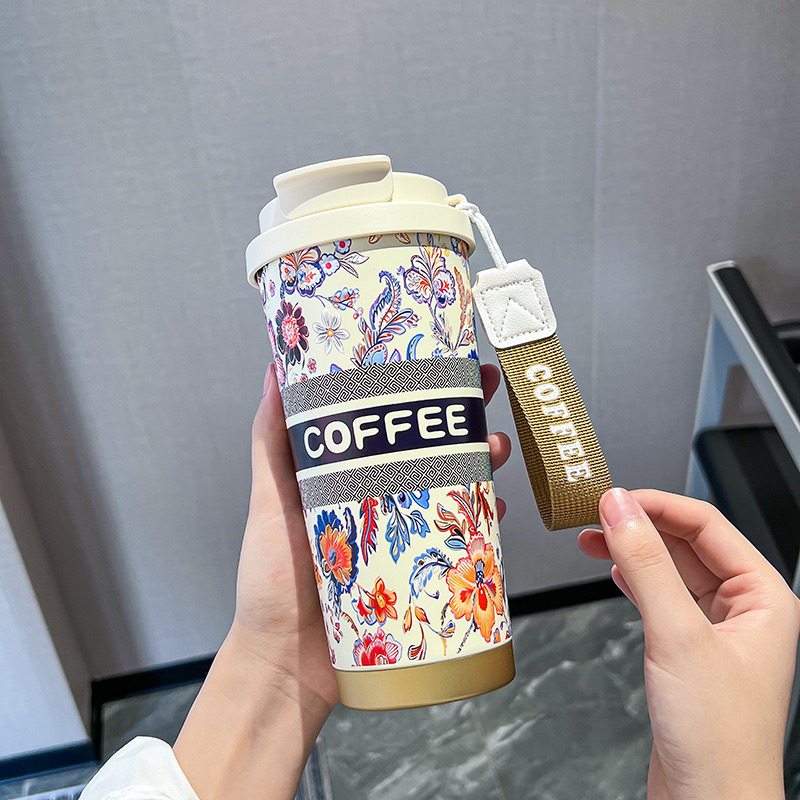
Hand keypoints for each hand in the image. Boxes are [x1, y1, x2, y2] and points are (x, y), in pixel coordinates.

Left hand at [174, 362, 511, 799]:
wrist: (286, 664)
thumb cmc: (268, 584)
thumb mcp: (268, 501)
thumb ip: (271, 442)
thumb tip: (273, 371)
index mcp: (344, 473)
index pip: (385, 416)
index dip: (414, 384)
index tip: (437, 354)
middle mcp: (376, 496)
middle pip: (427, 445)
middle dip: (461, 414)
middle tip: (486, 391)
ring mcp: (401, 532)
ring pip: (451, 484)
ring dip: (481, 460)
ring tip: (496, 446)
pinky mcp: (419, 568)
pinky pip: (460, 537)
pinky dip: (483, 519)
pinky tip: (499, 508)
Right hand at [578, 488, 799, 799]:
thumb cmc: (719, 739)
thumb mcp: (678, 635)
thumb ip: (646, 564)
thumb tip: (620, 508)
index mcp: (763, 596)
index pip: (707, 525)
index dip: (657, 504)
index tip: (613, 498)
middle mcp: (743, 609)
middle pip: (686, 543)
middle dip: (638, 525)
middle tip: (593, 516)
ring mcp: (715, 630)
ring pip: (670, 568)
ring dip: (631, 551)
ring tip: (590, 539)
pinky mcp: (689, 650)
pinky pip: (661, 597)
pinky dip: (633, 580)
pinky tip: (613, 572)